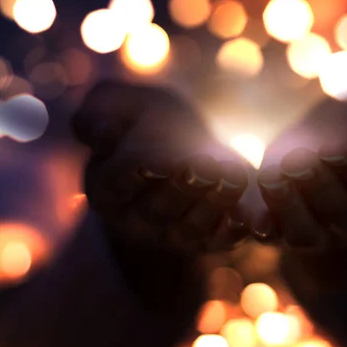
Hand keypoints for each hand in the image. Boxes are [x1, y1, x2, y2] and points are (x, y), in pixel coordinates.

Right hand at [73, 80, 250, 254]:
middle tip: (208, 164)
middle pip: (157, 210)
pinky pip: (219, 242)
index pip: (116, 182)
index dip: (140, 168)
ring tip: (234, 175)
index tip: (165, 153)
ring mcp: (171, 236)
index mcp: (105, 188)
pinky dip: (234, 229)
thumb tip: (99, 132)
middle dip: (185, 187)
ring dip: (215, 202)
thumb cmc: (152, 122)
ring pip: (191, 228)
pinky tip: (247, 211)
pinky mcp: (205, 242)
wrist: (188, 146)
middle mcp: (135, 220)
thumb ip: (102, 109)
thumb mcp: (124, 104)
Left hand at [253, 84, 346, 258]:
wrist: (336, 126)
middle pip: (344, 216)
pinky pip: (272, 234)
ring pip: (305, 233)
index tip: (339, 146)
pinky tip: (250, 206)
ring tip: (272, 174)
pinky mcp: (285, 224)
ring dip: (287, 206)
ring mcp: (321, 228)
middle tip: (299, 158)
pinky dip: (261, 222)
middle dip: (320, 188)